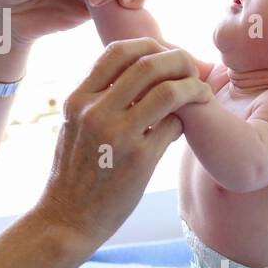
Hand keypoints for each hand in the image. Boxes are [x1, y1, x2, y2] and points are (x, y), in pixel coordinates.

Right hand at [33, 39, 211, 242]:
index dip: (149, 47)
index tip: (165, 56)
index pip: (117, 51)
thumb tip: (132, 75)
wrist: (66, 220)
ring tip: (201, 93)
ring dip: (192, 87)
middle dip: (179, 60)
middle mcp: (95, 112)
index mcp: (77, 99)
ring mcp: (117, 135)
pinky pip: (176, 125)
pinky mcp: (139, 160)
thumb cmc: (74, 174)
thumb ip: (96, 99)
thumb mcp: (73, 127)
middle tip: (193, 69)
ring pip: (168, 90)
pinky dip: (187, 120)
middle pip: (148, 63)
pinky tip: (186, 127)